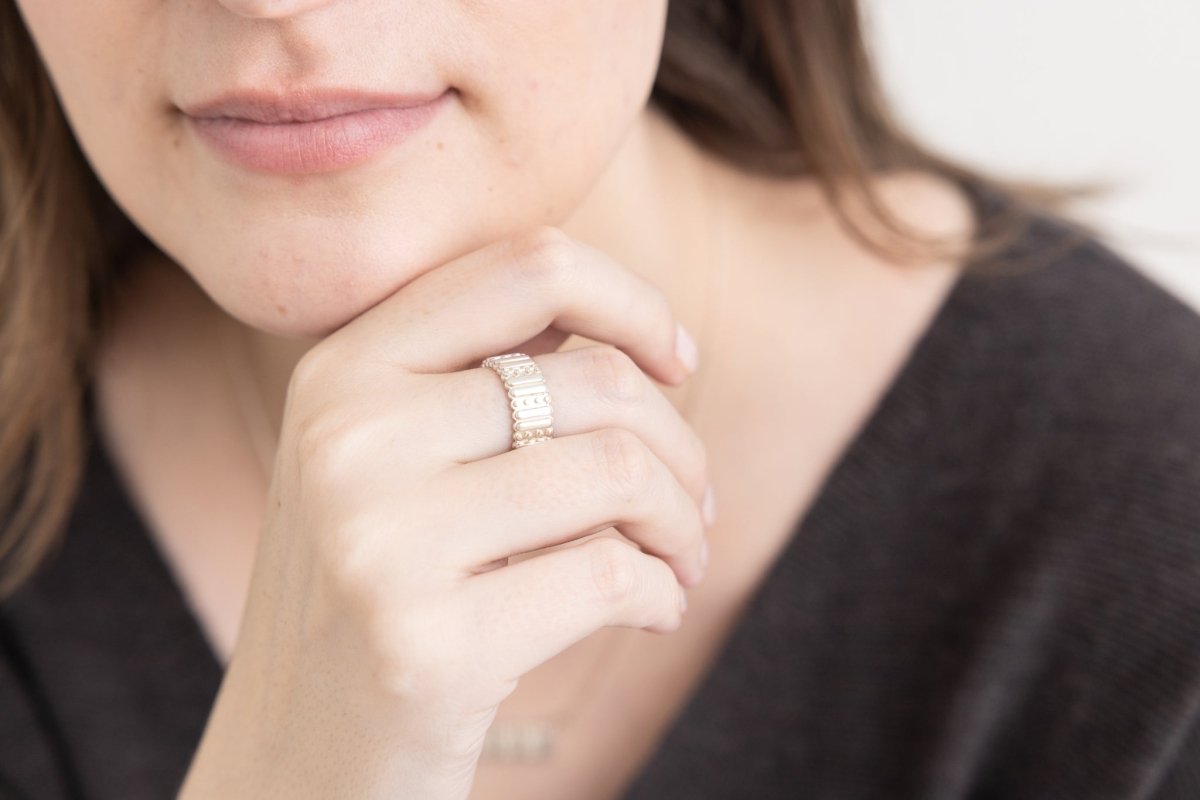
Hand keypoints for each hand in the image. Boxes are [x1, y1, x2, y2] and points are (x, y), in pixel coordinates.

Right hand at [177, 227, 710, 799]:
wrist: (299, 758)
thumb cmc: (379, 594)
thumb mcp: (391, 464)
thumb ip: (481, 381)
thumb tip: (642, 339)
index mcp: (341, 369)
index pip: (528, 265)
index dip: (633, 301)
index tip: (678, 362)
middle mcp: (347, 437)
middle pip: (596, 379)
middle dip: (679, 446)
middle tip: (693, 504)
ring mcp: (378, 539)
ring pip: (617, 471)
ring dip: (682, 523)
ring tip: (680, 560)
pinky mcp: (426, 643)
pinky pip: (613, 574)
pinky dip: (663, 592)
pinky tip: (654, 611)